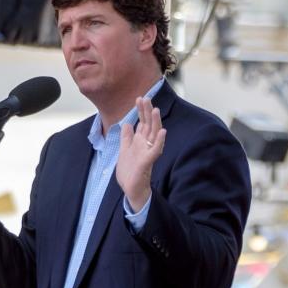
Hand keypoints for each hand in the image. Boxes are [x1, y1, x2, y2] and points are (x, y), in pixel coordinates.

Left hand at [115, 97, 165, 211]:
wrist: (131, 189)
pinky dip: (159, 141)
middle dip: (147, 111)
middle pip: (148, 125)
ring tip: (155, 110)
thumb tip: (127, 123)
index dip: (141, 111)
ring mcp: (148, 153)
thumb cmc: (130, 172)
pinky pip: (155, 150)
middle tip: (146, 97)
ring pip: (154, 135)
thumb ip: (127, 138)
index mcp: (139, 142)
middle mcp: (145, 145)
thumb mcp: (124, 151)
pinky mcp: (148, 162)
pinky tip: (163, 132)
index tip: (139, 98)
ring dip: (155, 122)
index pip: (142, 123)